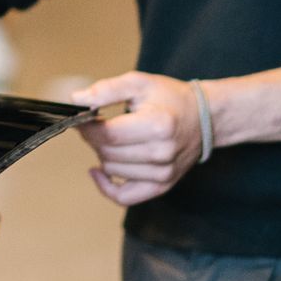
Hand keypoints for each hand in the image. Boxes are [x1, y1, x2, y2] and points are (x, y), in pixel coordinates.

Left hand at [71, 71, 204, 206]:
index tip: (81, 118)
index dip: (86, 127)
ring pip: (111, 170)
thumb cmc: (170, 98)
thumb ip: (106, 90)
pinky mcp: (162, 186)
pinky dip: (106, 187)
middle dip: (94, 137)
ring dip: (103, 154)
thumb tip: (76, 100)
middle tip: (97, 124)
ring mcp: (163, 173)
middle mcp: (162, 153)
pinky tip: (98, 171)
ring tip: (112, 138)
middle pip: (107, 152)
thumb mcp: (138, 83)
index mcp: (157, 126)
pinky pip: (124, 197)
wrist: (204, 118)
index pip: (108, 134)